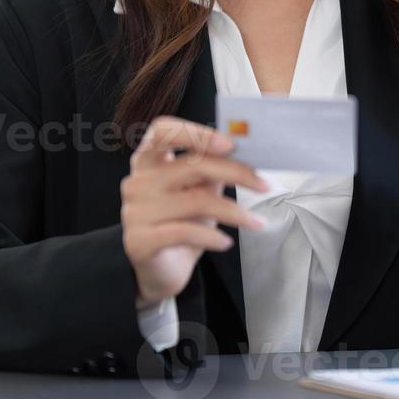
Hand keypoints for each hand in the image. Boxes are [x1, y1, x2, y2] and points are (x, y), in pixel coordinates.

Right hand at [121, 115, 270, 306]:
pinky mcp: (138, 241)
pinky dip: (212, 236)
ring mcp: (134, 211)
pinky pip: (184, 232)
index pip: (162, 130)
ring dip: (234, 212)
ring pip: (195, 201)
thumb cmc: (184, 220)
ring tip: (256, 222)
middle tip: (264, 185)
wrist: (162, 268)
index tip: (231, 144)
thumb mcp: (200, 188)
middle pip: (192, 166)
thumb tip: (249, 148)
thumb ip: (213, 165)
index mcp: (148, 159)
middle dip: (235, 173)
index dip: (196, 133)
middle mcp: (137, 181)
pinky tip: (226, 242)